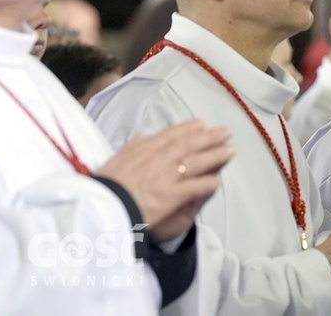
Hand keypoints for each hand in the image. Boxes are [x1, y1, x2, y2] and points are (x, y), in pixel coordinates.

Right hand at [98, 120, 232, 240]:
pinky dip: (206, 184)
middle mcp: (157, 160)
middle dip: (209, 138)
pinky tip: (218, 181)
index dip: (189, 129)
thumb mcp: (114, 160)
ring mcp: (165, 177)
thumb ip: (131, 147)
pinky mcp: (169, 196)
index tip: (203, 123)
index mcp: (144, 150)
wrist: (101, 208)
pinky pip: (193, 188)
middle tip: (226, 132)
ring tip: (230, 151)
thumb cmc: (106, 186)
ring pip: (195, 163)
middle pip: (188, 145)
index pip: (170, 135)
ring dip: (215, 156)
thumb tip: (140, 134)